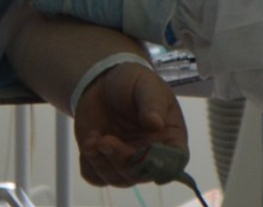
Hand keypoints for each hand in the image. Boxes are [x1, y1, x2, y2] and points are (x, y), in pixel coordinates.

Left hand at [73, 60, 189, 187]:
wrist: (103, 83)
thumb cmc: (133, 83)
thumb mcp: (146, 85)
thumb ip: (152, 103)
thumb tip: (156, 124)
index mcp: (170, 139)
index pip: (173, 162)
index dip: (161, 166)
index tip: (143, 156)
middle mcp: (150, 157)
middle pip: (141, 174)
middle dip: (121, 160)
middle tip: (104, 140)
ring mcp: (127, 162)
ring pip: (117, 179)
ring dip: (101, 161)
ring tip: (92, 137)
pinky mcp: (104, 163)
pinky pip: (95, 177)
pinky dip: (89, 164)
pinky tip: (89, 141)